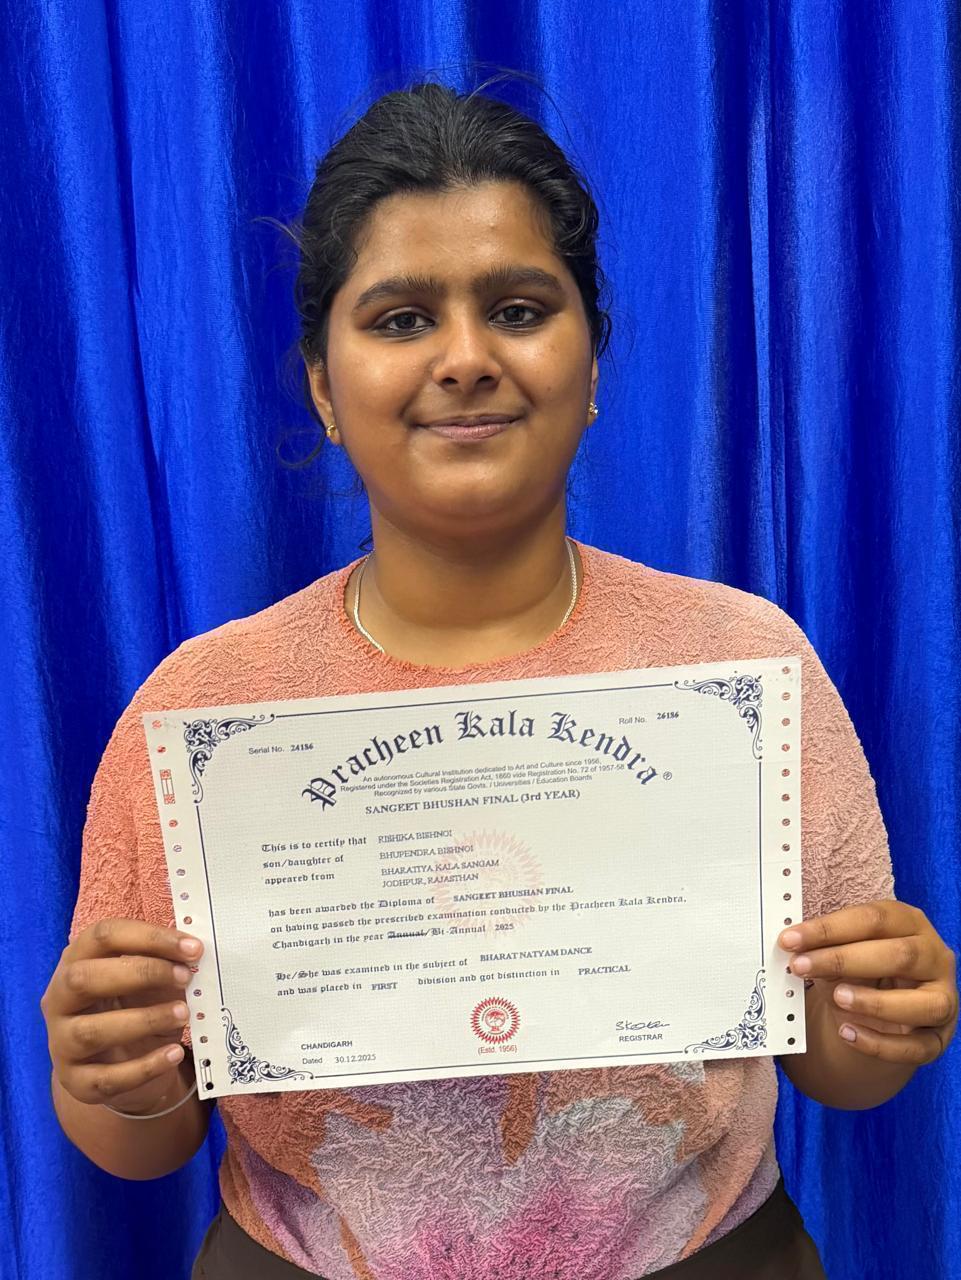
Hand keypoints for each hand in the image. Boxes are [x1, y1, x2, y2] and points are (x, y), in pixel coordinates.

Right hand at [41, 919, 203, 1114]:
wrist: (124, 1061)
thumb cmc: (137, 1004)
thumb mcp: (149, 979)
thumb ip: (165, 963)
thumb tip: (194, 952)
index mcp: (77, 960)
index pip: (104, 936)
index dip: (150, 937)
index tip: (193, 948)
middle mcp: (59, 999)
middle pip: (84, 978)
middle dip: (141, 973)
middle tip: (185, 977)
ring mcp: (61, 1042)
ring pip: (91, 1032)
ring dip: (144, 1020)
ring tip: (183, 1015)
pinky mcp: (75, 1081)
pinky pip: (107, 1078)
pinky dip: (145, 1067)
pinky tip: (174, 1054)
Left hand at [779, 902, 957, 1065]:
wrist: (885, 1012)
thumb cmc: (863, 971)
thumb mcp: (846, 954)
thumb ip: (828, 950)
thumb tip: (796, 951)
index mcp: (911, 924)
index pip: (874, 919)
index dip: (830, 928)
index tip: (790, 939)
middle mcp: (935, 958)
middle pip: (900, 955)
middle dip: (845, 960)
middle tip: (801, 966)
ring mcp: (943, 999)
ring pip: (924, 1004)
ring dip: (876, 1002)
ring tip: (836, 998)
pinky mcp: (938, 1038)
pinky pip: (916, 1046)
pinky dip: (880, 1044)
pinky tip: (847, 1033)